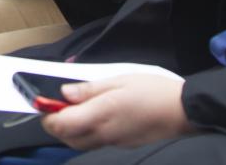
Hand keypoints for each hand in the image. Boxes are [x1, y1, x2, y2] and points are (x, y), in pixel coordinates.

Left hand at [41, 74, 191, 149]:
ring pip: (79, 143)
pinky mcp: (121, 144)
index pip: (62, 123)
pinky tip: (91, 117)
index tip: (42, 101)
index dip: (47, 114)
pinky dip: (85, 133)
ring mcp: (113, 141)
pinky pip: (94, 143)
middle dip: (54, 124)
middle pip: (67, 137)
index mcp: (102, 113)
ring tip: (71, 110)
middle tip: (54, 105)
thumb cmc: (154, 91)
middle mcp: (104, 132)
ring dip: (68, 130)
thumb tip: (65, 93)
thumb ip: (90, 89)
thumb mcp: (120, 80)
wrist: (183, 111)